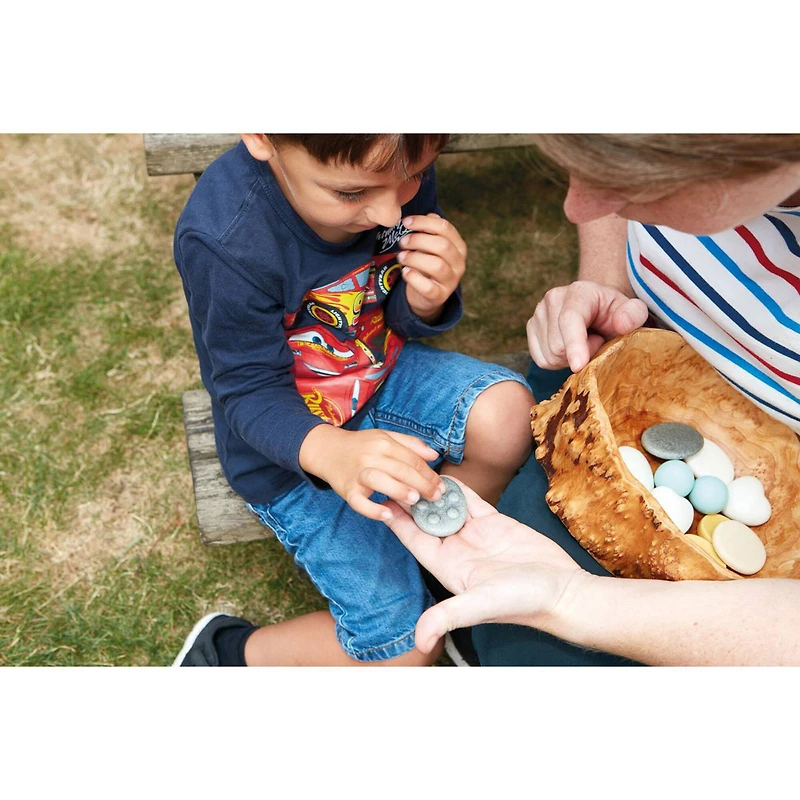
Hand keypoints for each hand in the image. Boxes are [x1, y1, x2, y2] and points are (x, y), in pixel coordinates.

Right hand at [299, 425, 444, 521]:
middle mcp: (371, 456)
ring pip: (380, 481)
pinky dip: (372, 510)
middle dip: (422, 484)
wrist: (327, 450)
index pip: (411, 459)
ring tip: (415, 501)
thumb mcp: (385, 437)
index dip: (429, 473)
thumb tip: (434, 455)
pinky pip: (359, 502)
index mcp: (383, 443)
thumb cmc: (361, 446)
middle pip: (400, 469)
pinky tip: (387, 515)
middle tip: (436, 497)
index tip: (441, 486)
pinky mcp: (347, 490)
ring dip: (399, 491)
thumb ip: (411, 444)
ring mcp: (358, 473)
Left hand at [383, 479, 586, 653]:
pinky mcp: (496, 524)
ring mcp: (476, 537)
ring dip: (433, 492)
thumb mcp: (481, 605)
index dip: (397, 521)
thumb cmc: (524, 603)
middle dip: (412, 501)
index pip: (415, 541)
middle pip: (426, 521)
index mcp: (448, 568)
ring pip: (447, 508)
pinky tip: (445, 475)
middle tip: (396, 474)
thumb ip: (448, 617)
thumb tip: (419, 642)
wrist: (563, 592)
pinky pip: (471, 502)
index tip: (380, 500)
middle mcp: (458, 551)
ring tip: (416, 469)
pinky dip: (459, 489)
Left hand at [398, 213, 466, 322]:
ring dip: (414, 258)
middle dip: (418, 240)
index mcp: (458, 247)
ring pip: (437, 266)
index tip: (406, 222)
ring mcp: (451, 281)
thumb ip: (430, 230)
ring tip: (401, 257)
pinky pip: (428, 287)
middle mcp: (459, 263)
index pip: (445, 228)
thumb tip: (429, 215)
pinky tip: (405, 272)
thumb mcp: (430, 246)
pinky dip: (414, 278)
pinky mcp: (440, 296)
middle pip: (442, 245)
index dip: (424, 222)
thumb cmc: (427, 264)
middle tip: (402, 242)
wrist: (426, 295)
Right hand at [527, 280, 648, 371]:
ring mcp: (538, 313)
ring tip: (583, 344)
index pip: (570, 320)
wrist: (598, 311)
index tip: (579, 366)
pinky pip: (541, 360)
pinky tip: (569, 349)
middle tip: (596, 342)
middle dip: (580, 354)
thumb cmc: (615, 314)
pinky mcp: (531, 328)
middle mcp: (552, 298)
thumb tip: (621, 323)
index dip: (574, 345)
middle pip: (558, 345)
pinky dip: (557, 362)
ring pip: (549, 355)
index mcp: (578, 291)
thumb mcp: (633, 312)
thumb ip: (634, 315)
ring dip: (569, 359)